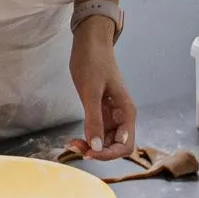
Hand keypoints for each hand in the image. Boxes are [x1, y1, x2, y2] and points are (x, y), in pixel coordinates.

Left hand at [69, 21, 134, 159]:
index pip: (125, 145)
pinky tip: (74, 138)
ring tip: (71, 143)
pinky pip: (97, 132)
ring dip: (91, 146)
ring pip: (104, 141)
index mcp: (127, 113)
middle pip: (115, 147)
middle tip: (75, 147)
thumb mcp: (91, 92)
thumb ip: (94, 119)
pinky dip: (87, 138)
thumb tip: (96, 147)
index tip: (89, 153)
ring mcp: (111, 115)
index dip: (108, 154)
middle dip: (98, 152)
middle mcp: (122, 117)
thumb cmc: (93, 62)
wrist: (90, 43)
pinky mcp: (100, 111)